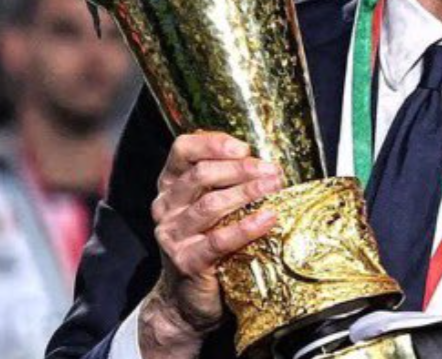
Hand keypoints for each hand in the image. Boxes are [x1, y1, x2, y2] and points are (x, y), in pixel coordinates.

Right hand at [138, 132, 282, 357]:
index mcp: (171, 185)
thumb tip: (265, 161)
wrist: (186, 299)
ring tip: (274, 187)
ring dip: (247, 192)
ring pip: (210, 204)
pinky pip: (218, 240)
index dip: (213, 143)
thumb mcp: (210, 206)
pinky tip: (268, 218)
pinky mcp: (186, 261)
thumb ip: (225, 181)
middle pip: (200, 174)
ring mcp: (172, 234)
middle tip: (272, 170)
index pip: (183, 150)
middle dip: (241, 168)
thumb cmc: (206, 242)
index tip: (244, 147)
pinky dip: (246, 227)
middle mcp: (166, 206)